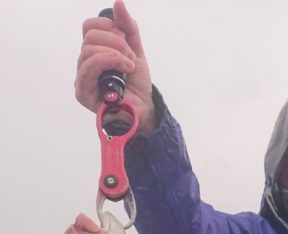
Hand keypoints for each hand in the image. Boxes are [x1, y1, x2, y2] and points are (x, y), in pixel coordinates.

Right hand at [75, 0, 155, 134]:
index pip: (89, 26)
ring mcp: (82, 78)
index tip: (126, 39)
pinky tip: (122, 68)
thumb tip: (118, 3)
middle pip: (90, 36)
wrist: (144, 107)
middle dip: (116, 42)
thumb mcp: (135, 49)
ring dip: (114, 54)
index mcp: (93, 51)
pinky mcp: (83, 93)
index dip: (109, 26)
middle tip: (130, 58)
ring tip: (128, 66)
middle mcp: (85, 63)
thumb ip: (128, 27)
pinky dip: (106, 61)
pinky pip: (88, 68)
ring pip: (88, 50)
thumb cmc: (136, 83)